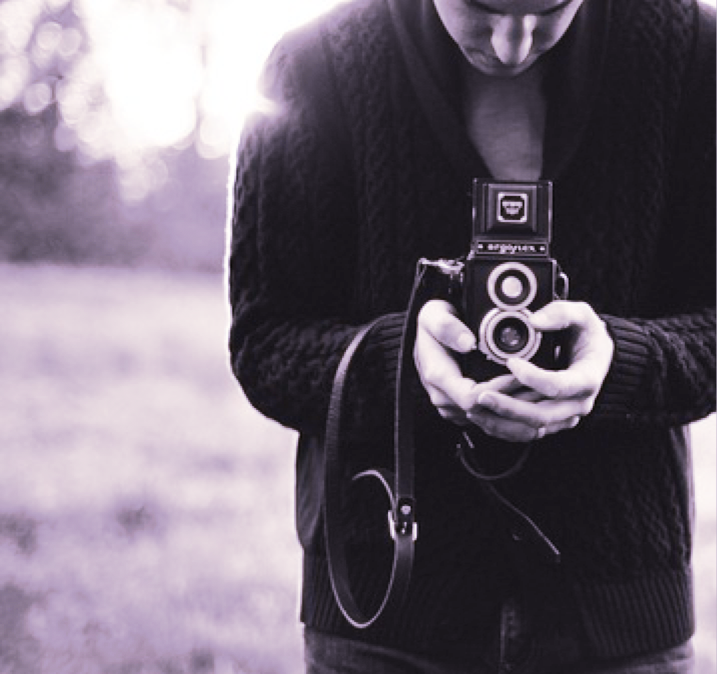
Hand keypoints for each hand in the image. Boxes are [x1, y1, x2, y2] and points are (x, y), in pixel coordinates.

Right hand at [414, 299, 523, 425]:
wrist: (424, 335)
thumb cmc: (430, 324)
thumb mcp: (433, 315)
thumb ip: (446, 326)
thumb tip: (466, 342)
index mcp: (438, 376)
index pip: (472, 398)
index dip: (498, 390)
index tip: (519, 376)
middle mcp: (443, 396)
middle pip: (483, 413)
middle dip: (511, 401)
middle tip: (537, 386)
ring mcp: (450, 405)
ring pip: (486, 419)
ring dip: (511, 410)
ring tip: (535, 393)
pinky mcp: (457, 408)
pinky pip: (483, 418)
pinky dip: (504, 411)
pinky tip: (521, 399)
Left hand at [469, 300, 614, 441]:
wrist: (595, 357)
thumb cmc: (587, 335)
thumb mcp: (582, 316)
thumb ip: (562, 313)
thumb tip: (535, 321)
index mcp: (587, 380)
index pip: (559, 386)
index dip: (533, 377)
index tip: (511, 362)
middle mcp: (578, 404)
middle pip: (541, 416)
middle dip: (508, 408)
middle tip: (481, 395)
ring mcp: (564, 417)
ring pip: (531, 430)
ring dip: (500, 422)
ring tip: (474, 408)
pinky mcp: (551, 423)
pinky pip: (525, 433)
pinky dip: (502, 427)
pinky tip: (482, 416)